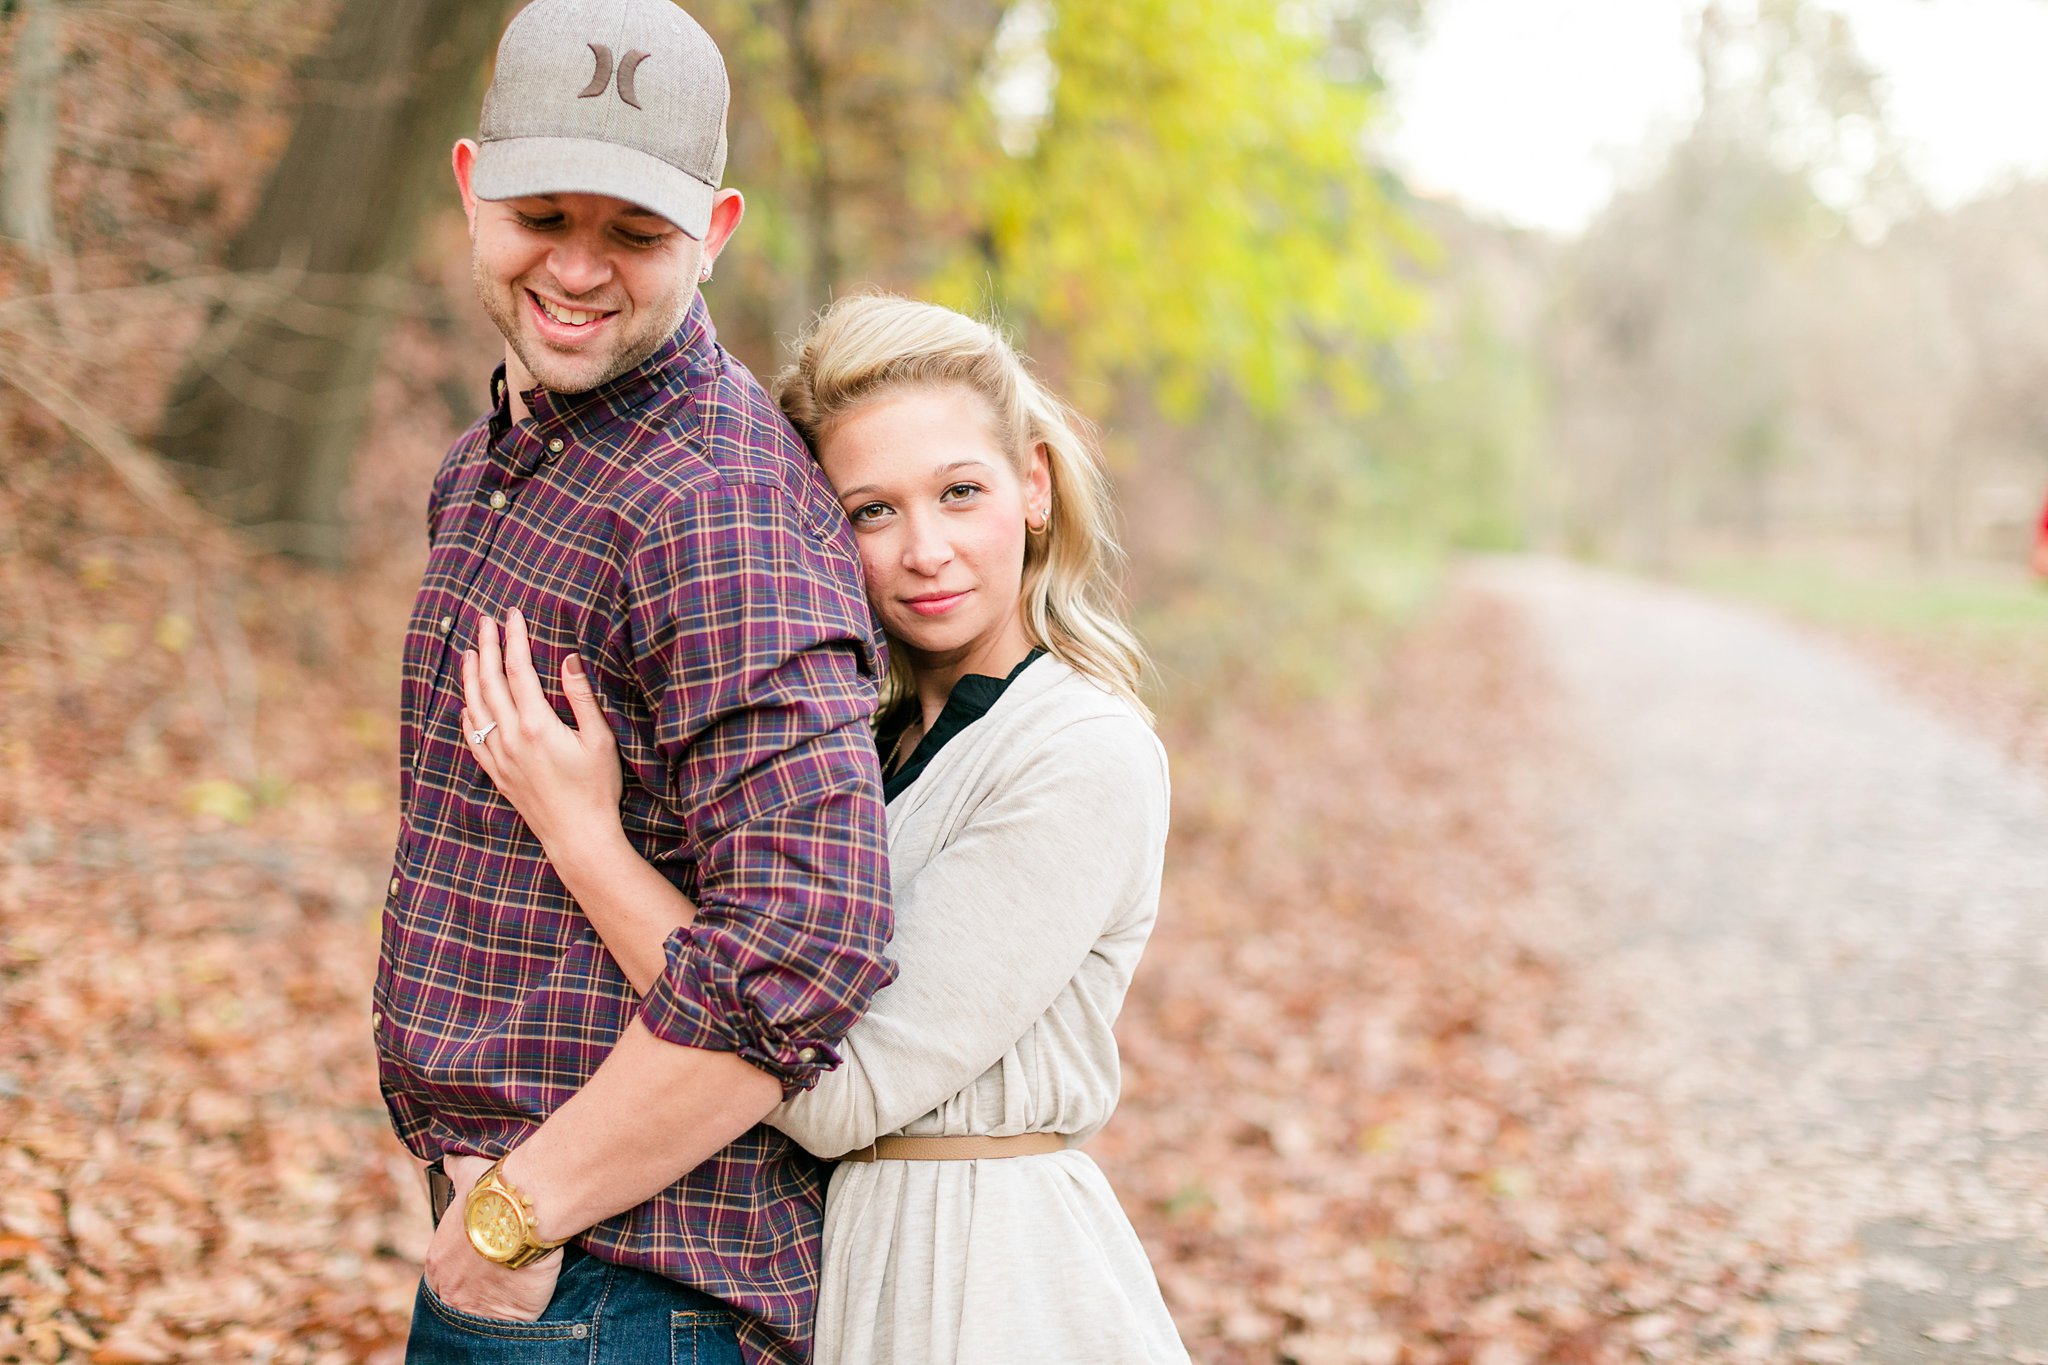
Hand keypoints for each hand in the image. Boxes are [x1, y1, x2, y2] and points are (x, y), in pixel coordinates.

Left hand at [422, 1154, 562, 1321]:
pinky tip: (527, 1296)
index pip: (445, 1268)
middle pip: (459, 1294)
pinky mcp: (504, 1317)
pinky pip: (508, 1323)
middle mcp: (448, 1287)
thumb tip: (449, 1159)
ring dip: (494, 1301)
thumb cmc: (495, 1193)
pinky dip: (517, 1313)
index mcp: (438, 1257)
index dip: (464, 1263)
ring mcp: (472, 1306)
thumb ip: (457, 1170)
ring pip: (481, 1311)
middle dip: (475, 1287)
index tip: (485, 1253)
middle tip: (501, 1271)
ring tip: (516, 1285)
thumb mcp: (469, 1175)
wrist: (522, 1212)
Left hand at [463, 608, 625, 856]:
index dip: (514, 639)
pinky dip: (466, 715)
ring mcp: (499, 757)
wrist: (578, 836)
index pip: (519, 671)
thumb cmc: (597, 788)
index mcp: (537, 725)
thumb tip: (570, 658)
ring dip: (471, 676)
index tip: (512, 615)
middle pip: (491, 682)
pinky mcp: (497, 773)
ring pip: (475, 706)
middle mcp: (511, 738)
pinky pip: (472, 737)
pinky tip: (465, 704)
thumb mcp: (599, 740)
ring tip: (470, 652)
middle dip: (488, 647)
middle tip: (484, 620)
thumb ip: (582, 697)